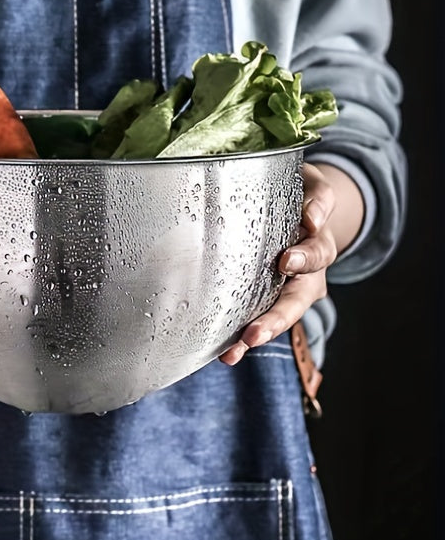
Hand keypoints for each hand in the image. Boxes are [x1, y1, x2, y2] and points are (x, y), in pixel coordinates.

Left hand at [218, 162, 358, 365]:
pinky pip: (253, 317)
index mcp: (317, 247)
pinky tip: (222, 351)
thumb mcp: (314, 186)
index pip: (316, 255)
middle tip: (254, 334)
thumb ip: (317, 198)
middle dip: (274, 320)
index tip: (285, 261)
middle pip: (294, 302)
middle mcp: (305, 276)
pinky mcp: (263, 297)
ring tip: (232, 353)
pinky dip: (238, 336)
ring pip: (273, 317)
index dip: (303, 259)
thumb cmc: (302, 194)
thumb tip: (313, 218)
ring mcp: (285, 290)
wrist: (301, 209)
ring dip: (254, 335)